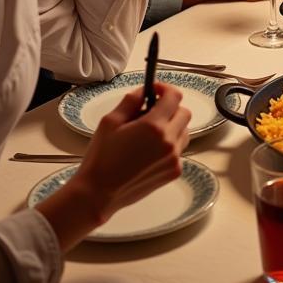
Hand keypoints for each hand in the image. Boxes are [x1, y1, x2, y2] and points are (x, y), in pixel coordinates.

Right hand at [68, 84, 190, 223]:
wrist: (99, 193)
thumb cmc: (101, 158)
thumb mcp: (110, 121)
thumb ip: (131, 101)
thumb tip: (145, 90)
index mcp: (154, 126)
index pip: (174, 97)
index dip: (165, 89)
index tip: (155, 91)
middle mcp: (169, 141)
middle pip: (184, 113)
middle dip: (170, 108)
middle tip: (151, 112)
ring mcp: (174, 158)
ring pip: (184, 131)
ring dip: (172, 126)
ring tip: (150, 134)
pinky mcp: (174, 172)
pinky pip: (179, 150)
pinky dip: (169, 145)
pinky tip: (149, 152)